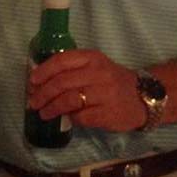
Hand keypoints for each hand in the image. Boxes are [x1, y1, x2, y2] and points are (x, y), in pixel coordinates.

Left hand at [27, 49, 145, 132]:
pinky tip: (66, 119)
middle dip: (43, 93)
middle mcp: (98, 73)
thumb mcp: (95, 66)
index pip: (61, 61)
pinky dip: (70, 118)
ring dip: (51, 108)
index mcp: (92, 58)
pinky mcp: (107, 113)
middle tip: (33, 102)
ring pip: (68, 100)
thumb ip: (72, 70)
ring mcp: (104, 94)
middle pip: (61, 82)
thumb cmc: (112, 81)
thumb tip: (40, 81)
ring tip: (43, 113)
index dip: (43, 71)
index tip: (32, 81)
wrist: (144, 97)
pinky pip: (80, 117)